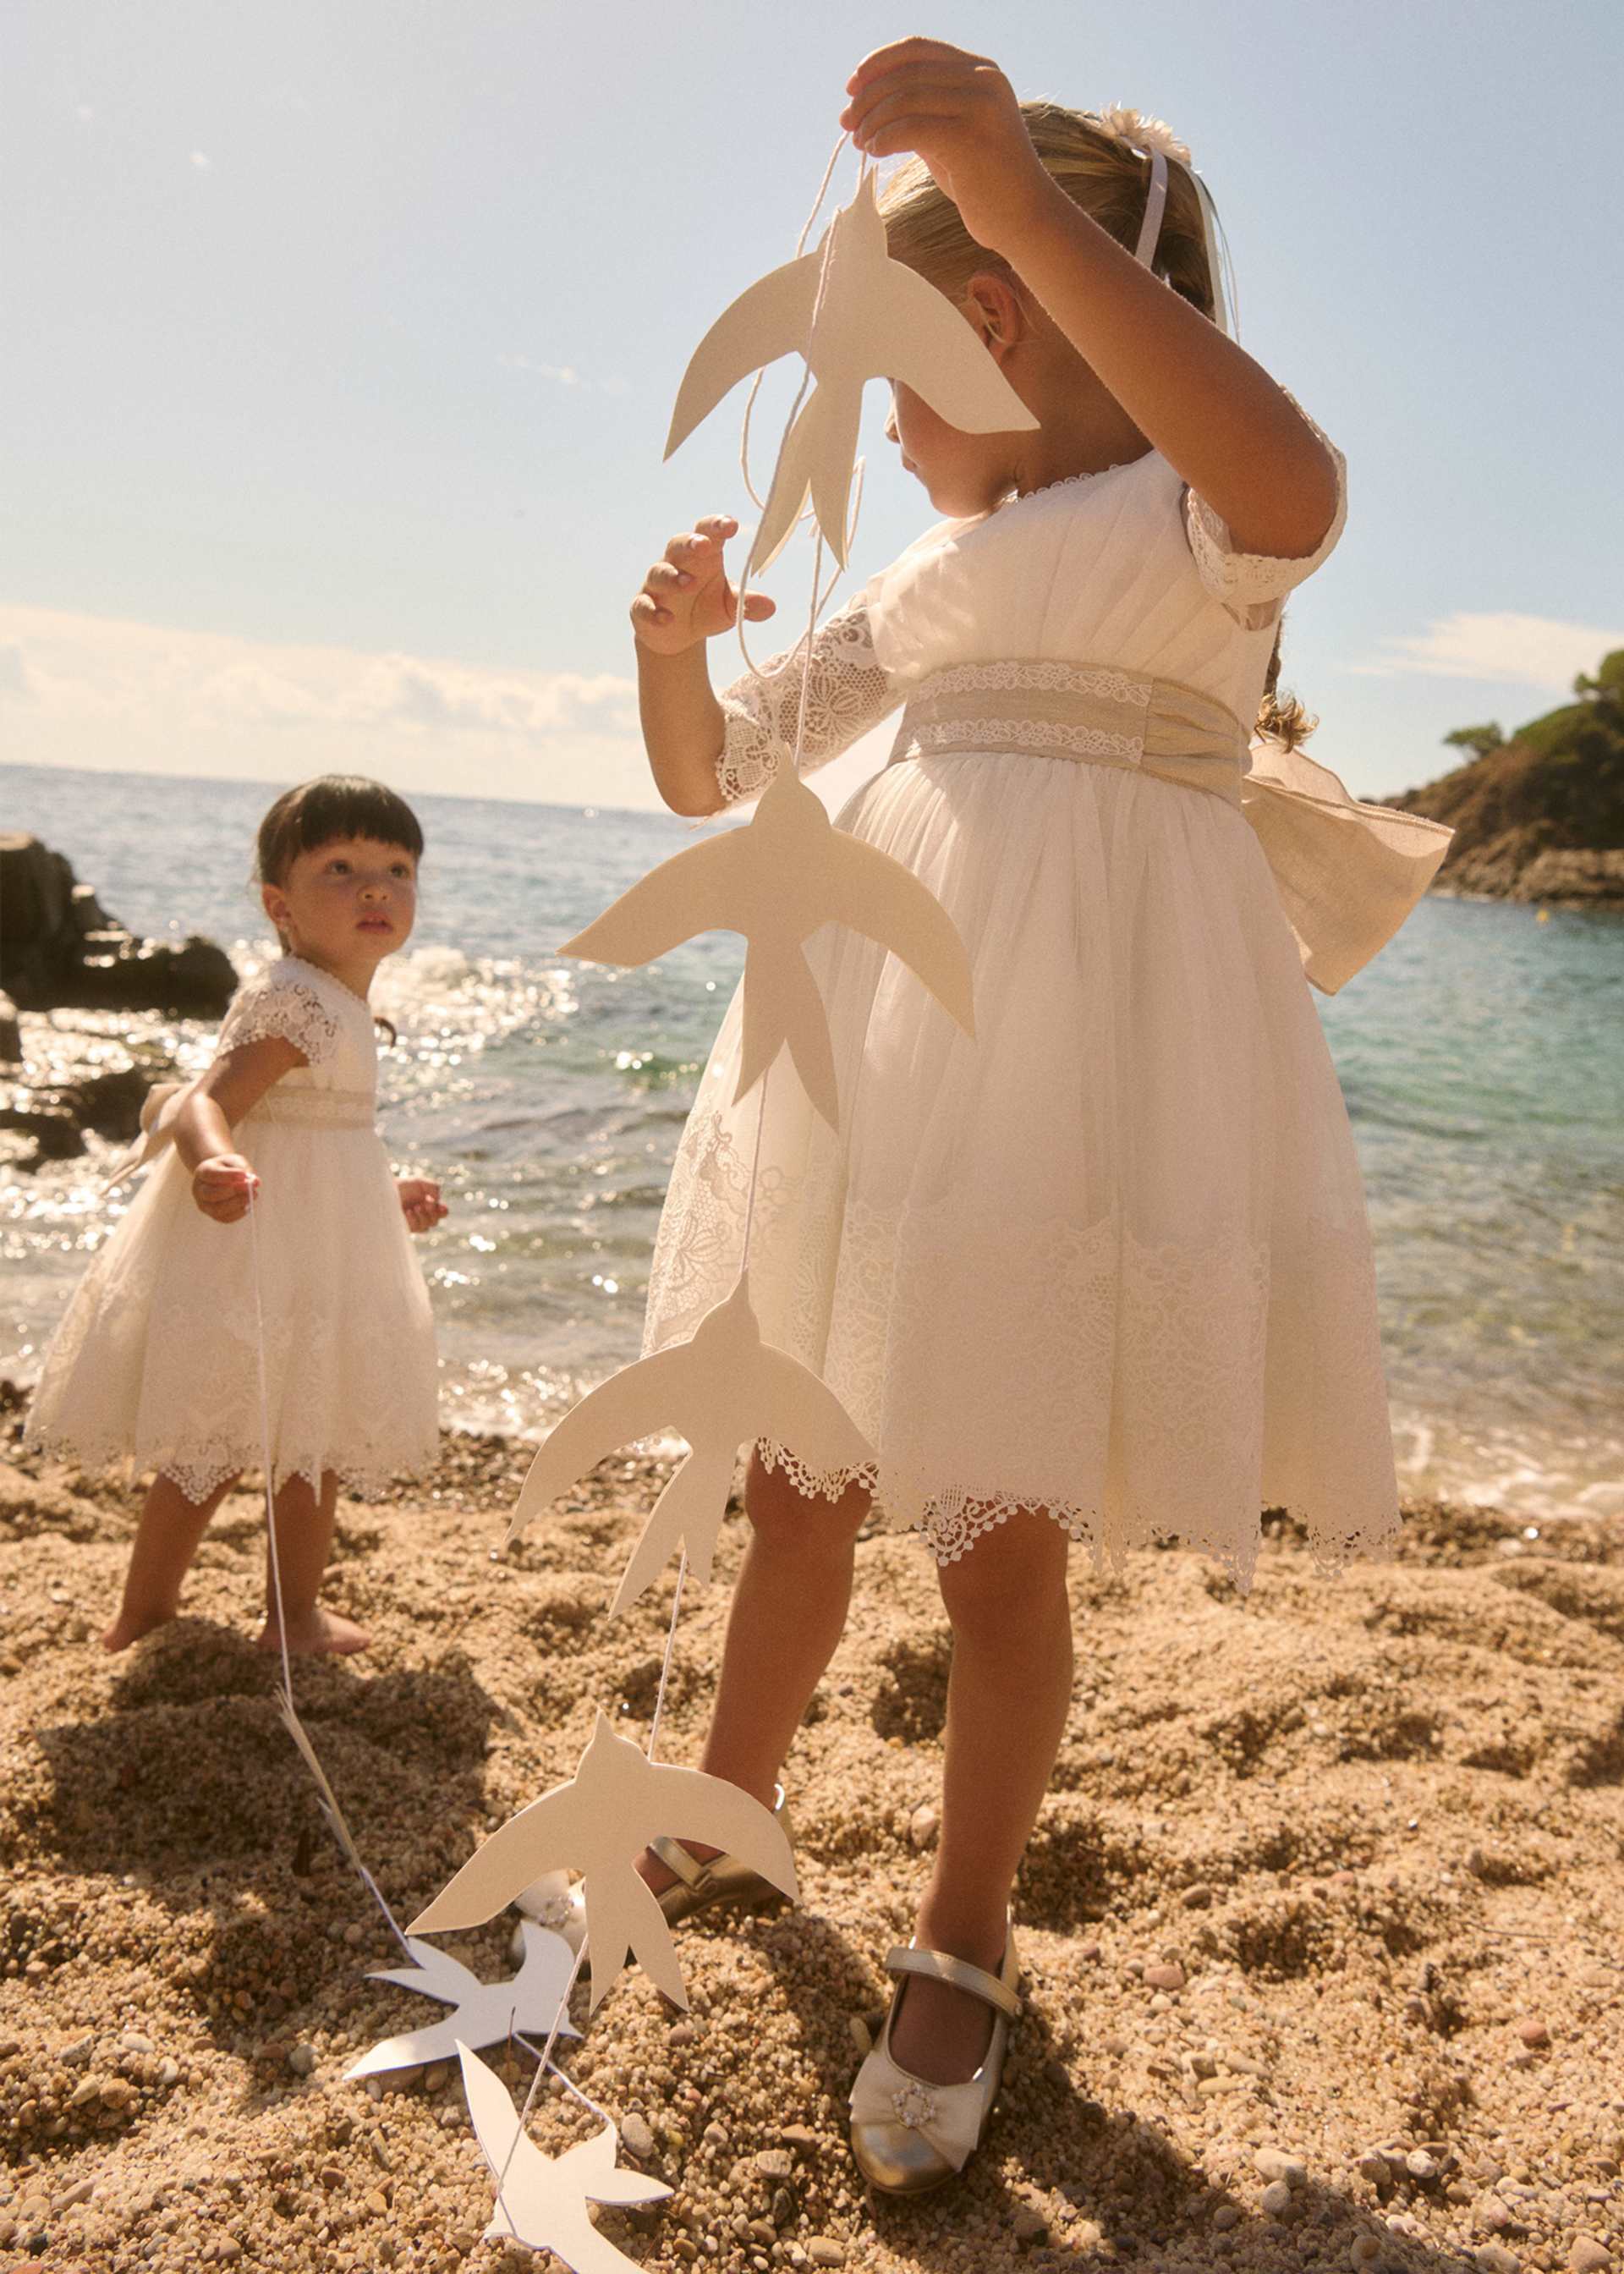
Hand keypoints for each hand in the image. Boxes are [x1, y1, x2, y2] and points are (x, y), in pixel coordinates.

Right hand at [193, 1152, 258, 1222]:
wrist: (220, 1176)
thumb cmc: (228, 1167)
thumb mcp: (235, 1161)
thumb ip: (244, 1169)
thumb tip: (255, 1182)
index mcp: (202, 1172)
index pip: (212, 1174)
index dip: (228, 1176)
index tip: (244, 1174)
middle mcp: (199, 1190)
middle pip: (211, 1194)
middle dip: (233, 1191)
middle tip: (250, 1187)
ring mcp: (204, 1204)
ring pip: (217, 1209)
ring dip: (238, 1203)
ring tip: (253, 1195)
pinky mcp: (213, 1215)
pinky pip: (225, 1218)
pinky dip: (239, 1213)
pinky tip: (248, 1204)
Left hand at [397, 1177, 446, 1234]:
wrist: (383, 1192)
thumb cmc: (401, 1186)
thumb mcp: (419, 1182)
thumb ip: (433, 1187)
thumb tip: (438, 1199)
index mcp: (428, 1204)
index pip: (442, 1212)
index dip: (442, 1211)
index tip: (438, 1205)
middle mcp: (422, 1215)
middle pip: (435, 1221)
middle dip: (432, 1213)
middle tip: (425, 1204)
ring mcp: (414, 1222)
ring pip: (427, 1226)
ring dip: (423, 1216)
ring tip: (414, 1207)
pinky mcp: (406, 1228)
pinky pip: (416, 1229)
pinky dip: (414, 1220)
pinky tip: (408, 1212)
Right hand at [630, 516, 776, 655]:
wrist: (676, 635)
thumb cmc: (705, 608)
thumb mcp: (730, 608)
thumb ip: (746, 604)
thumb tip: (770, 607)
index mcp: (702, 556)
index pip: (707, 533)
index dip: (716, 526)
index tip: (731, 525)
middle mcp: (677, 564)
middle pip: (678, 545)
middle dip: (690, 543)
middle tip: (704, 546)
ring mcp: (657, 585)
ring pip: (659, 572)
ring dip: (672, 577)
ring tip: (688, 583)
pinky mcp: (643, 607)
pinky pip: (644, 605)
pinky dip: (653, 611)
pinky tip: (666, 619)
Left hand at [840, 38, 1055, 257]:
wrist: (1026, 219)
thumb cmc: (985, 183)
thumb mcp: (951, 135)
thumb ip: (921, 112)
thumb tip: (866, 103)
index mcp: (980, 71)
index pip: (917, 49)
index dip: (877, 63)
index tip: (852, 88)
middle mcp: (983, 80)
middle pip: (906, 73)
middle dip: (867, 97)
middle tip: (848, 124)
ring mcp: (980, 107)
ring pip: (905, 98)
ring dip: (872, 120)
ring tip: (860, 142)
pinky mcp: (971, 139)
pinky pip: (912, 128)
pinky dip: (885, 138)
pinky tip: (874, 152)